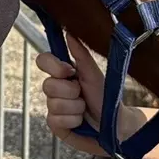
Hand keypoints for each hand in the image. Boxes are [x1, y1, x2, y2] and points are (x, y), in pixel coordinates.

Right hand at [37, 34, 158, 158]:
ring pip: (54, 103)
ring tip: (85, 110)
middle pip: (47, 85)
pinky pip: (56, 120)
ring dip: (75, 108)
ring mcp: (53, 107)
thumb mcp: (94, 75)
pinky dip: (73, 120)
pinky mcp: (55, 125)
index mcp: (63, 73)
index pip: (43, 61)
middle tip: (83, 95)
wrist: (115, 126)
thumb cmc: (105, 98)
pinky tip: (80, 122)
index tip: (69, 71)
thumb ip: (81, 55)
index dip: (53, 66)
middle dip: (71, 91)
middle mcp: (55, 89)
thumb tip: (69, 33)